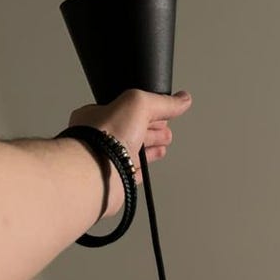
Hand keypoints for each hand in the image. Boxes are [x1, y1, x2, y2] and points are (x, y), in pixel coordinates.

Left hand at [69, 88, 191, 214]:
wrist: (97, 173)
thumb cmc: (105, 136)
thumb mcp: (138, 104)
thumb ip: (162, 102)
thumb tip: (182, 99)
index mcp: (98, 114)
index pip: (129, 108)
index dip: (149, 108)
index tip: (165, 112)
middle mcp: (100, 137)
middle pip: (132, 130)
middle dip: (152, 129)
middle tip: (166, 130)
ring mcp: (107, 159)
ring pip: (132, 152)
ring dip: (149, 148)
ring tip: (163, 146)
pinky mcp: (115, 180)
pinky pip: (130, 173)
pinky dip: (141, 169)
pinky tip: (146, 168)